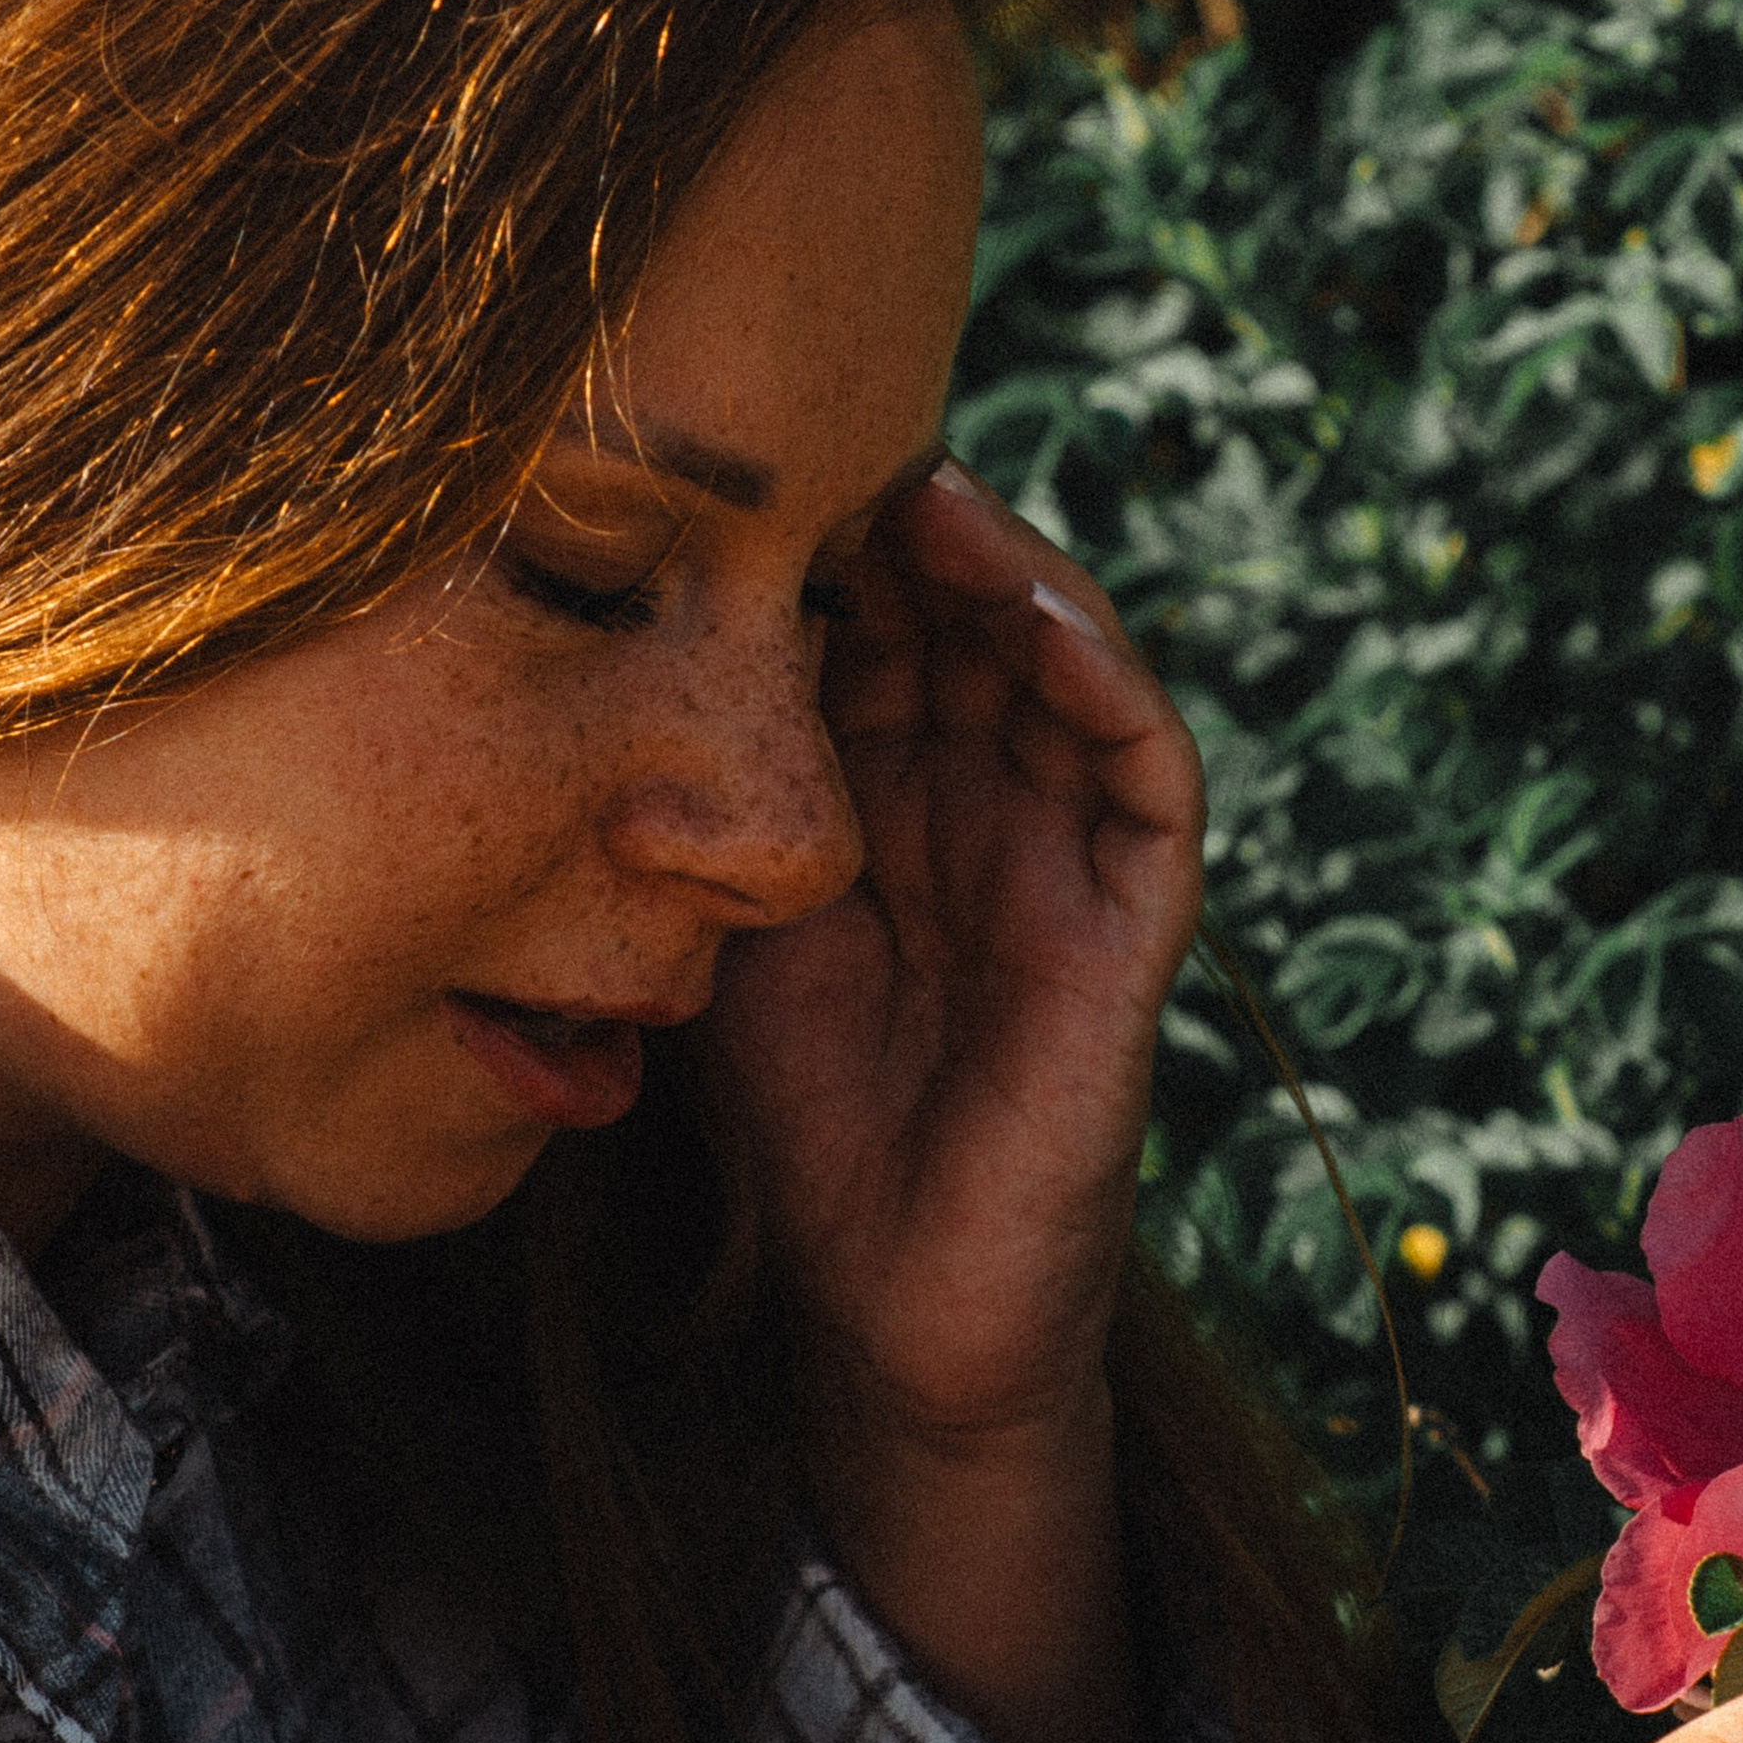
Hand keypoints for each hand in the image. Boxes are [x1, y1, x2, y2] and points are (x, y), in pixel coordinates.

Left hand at [704, 463, 1203, 1742]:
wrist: (891, 1313)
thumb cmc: (800, 1132)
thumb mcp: (721, 931)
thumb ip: (695, 813)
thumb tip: (596, 663)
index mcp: (892, 801)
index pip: (876, 630)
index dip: (824, 543)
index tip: (738, 458)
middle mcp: (990, 808)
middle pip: (969, 620)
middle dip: (911, 524)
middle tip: (835, 429)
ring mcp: (1068, 862)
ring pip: (1065, 668)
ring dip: (1008, 574)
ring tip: (931, 493)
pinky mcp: (1128, 932)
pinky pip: (1146, 780)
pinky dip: (1101, 685)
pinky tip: (1030, 616)